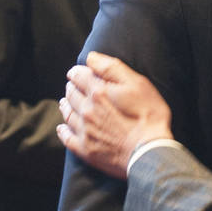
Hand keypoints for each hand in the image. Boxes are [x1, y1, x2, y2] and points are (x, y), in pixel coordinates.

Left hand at [56, 50, 172, 177]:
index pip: (79, 76)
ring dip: (66, 106)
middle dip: (71, 88)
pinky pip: (67, 138)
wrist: (149, 152)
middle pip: (71, 94)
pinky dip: (63, 131)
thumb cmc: (149, 116)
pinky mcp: (86, 150)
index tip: (76, 72)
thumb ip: (112, 68)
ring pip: (67, 114)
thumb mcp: (137, 84)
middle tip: (72, 86)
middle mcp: (87, 110)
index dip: (77, 72)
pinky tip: (63, 128)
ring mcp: (85, 131)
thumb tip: (91, 58)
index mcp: (98, 92)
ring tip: (65, 102)